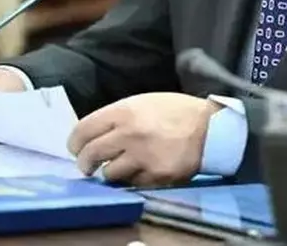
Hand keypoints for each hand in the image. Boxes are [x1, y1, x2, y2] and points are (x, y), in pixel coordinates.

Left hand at [67, 93, 219, 187]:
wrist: (211, 129)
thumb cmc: (175, 112)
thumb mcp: (142, 102)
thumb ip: (116, 117)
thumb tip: (92, 135)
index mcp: (124, 112)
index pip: (83, 130)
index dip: (74, 142)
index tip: (75, 148)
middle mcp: (130, 134)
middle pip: (90, 154)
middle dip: (84, 163)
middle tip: (86, 165)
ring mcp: (143, 157)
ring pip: (108, 174)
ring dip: (109, 173)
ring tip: (116, 168)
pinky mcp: (156, 176)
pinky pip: (132, 184)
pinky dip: (131, 180)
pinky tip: (139, 171)